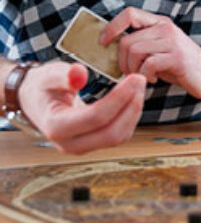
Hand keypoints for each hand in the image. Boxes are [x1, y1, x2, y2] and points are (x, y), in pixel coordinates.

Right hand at [17, 62, 145, 153]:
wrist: (37, 102)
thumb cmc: (44, 87)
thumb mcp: (49, 75)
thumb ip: (64, 75)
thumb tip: (81, 74)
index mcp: (56, 127)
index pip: (95, 117)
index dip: (119, 97)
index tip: (134, 78)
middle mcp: (69, 144)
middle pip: (111, 133)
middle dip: (131, 107)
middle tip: (141, 81)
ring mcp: (82, 147)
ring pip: (118, 137)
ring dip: (134, 112)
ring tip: (139, 87)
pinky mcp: (93, 144)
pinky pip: (119, 136)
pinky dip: (130, 117)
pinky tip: (133, 97)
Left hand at [101, 7, 200, 99]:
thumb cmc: (183, 66)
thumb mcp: (161, 49)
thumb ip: (142, 44)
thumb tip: (111, 49)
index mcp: (161, 23)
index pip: (129, 13)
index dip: (112, 27)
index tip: (103, 43)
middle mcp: (166, 28)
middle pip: (126, 41)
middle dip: (121, 62)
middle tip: (130, 72)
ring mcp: (173, 42)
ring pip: (134, 52)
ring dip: (132, 70)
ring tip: (144, 76)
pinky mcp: (177, 58)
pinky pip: (148, 64)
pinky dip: (145, 76)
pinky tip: (154, 79)